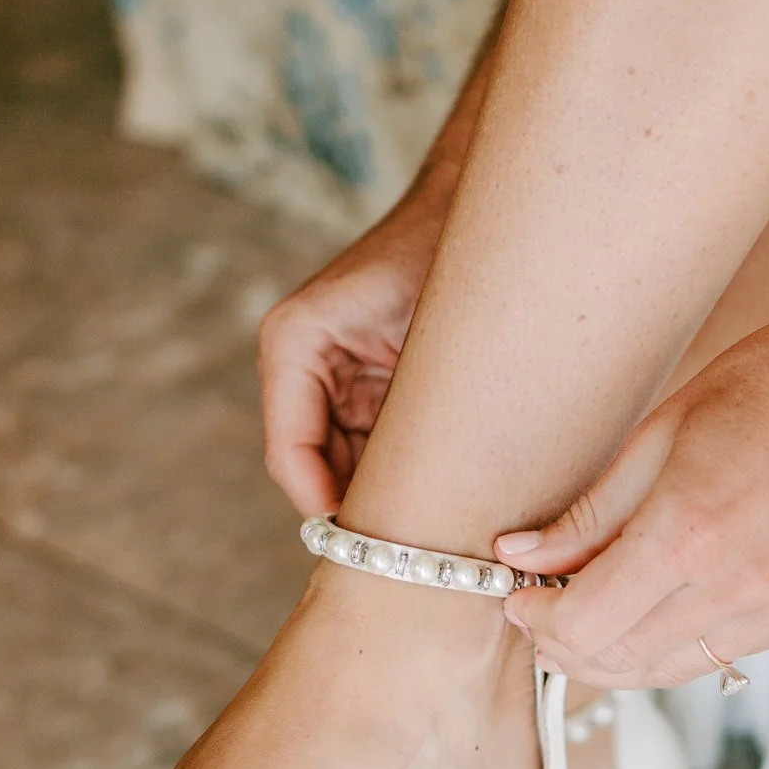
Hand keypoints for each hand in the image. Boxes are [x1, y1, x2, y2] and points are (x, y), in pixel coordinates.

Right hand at [258, 185, 448, 514]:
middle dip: (354, 512)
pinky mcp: (361, 386)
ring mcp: (328, 377)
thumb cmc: (450, 258)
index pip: (290, 454)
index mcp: (293, 342)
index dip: (327, 506)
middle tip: (406, 556)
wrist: (478, 212)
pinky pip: (366, 450)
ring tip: (430, 530)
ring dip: (378, 497)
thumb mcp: (425, 339)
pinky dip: (396, 475)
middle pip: (310, 470)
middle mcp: (298, 362)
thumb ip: (403, 413)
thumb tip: (398, 500)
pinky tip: (439, 495)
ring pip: (340, 468)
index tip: (377, 544)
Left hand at [497, 301, 768, 685]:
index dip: (539, 619)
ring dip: (617, 655)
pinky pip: (722, 653)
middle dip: (568, 645)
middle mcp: (739, 583)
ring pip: (670, 668)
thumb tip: (522, 554)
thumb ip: (589, 513)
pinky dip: (676, 643)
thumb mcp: (661, 432)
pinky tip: (658, 609)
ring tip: (590, 618)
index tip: (520, 597)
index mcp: (690, 529)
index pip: (586, 621)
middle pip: (621, 658)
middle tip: (543, 614)